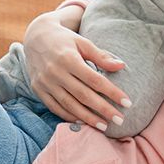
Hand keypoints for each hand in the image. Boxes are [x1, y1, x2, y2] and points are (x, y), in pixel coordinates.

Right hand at [22, 9, 131, 126]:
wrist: (36, 37)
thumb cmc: (65, 40)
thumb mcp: (83, 43)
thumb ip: (101, 56)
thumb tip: (122, 66)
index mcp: (68, 59)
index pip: (95, 80)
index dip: (112, 92)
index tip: (127, 103)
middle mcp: (55, 72)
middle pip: (83, 95)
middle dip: (103, 109)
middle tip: (120, 120)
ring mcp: (45, 83)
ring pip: (69, 105)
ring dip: (87, 118)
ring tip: (104, 126)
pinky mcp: (38, 90)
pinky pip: (55, 107)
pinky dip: (69, 116)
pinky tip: (83, 122)